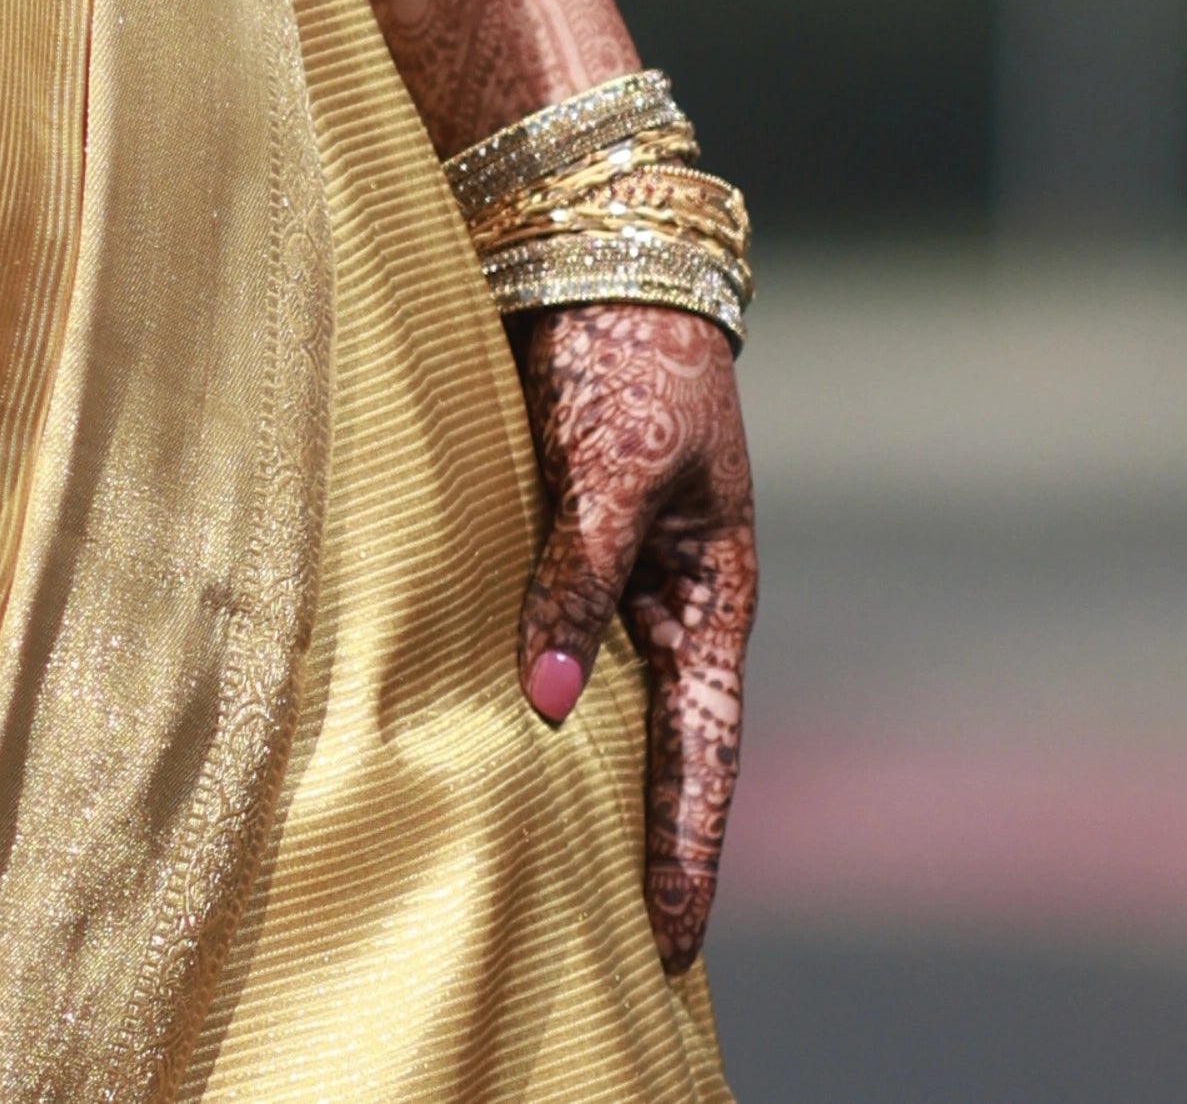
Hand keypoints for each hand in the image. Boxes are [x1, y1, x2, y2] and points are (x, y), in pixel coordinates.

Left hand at [512, 302, 754, 971]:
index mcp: (711, 594)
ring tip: (531, 867)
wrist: (586, 240)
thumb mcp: (617, 465)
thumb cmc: (627, 348)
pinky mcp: (549, 529)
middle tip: (603, 946)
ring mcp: (607, 566)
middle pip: (654, 743)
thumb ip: (581, 578)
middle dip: (634, 840)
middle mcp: (663, 595)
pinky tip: (474, 740)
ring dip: (571, 774)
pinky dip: (517, 692)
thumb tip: (553, 704)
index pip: (706, 755)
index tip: (672, 946)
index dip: (688, 850)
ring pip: (591, 695)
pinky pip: (537, 632)